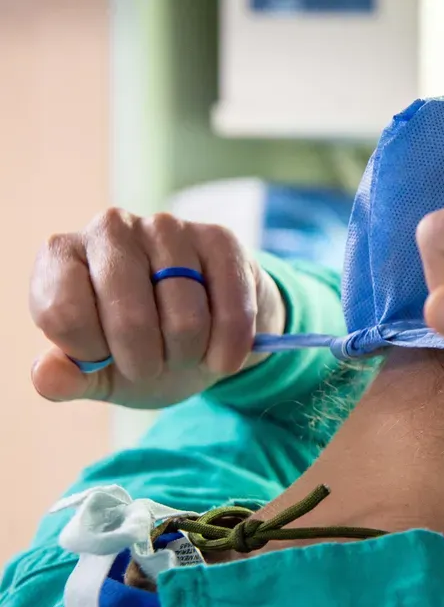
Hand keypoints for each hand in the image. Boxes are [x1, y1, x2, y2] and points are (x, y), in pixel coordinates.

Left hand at [30, 209, 284, 408]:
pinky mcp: (218, 239)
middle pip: (129, 318)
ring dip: (188, 355)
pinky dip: (229, 348)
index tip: (104, 357)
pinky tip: (222, 358)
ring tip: (186, 353)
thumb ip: (68, 378)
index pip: (63, 313)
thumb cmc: (141, 349)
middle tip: (151, 367)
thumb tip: (47, 376)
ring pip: (185, 318)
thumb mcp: (99, 373)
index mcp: (63, 256)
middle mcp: (110, 229)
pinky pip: (232, 309)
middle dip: (145, 363)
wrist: (204, 330)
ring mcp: (167, 228)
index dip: (89, 352)